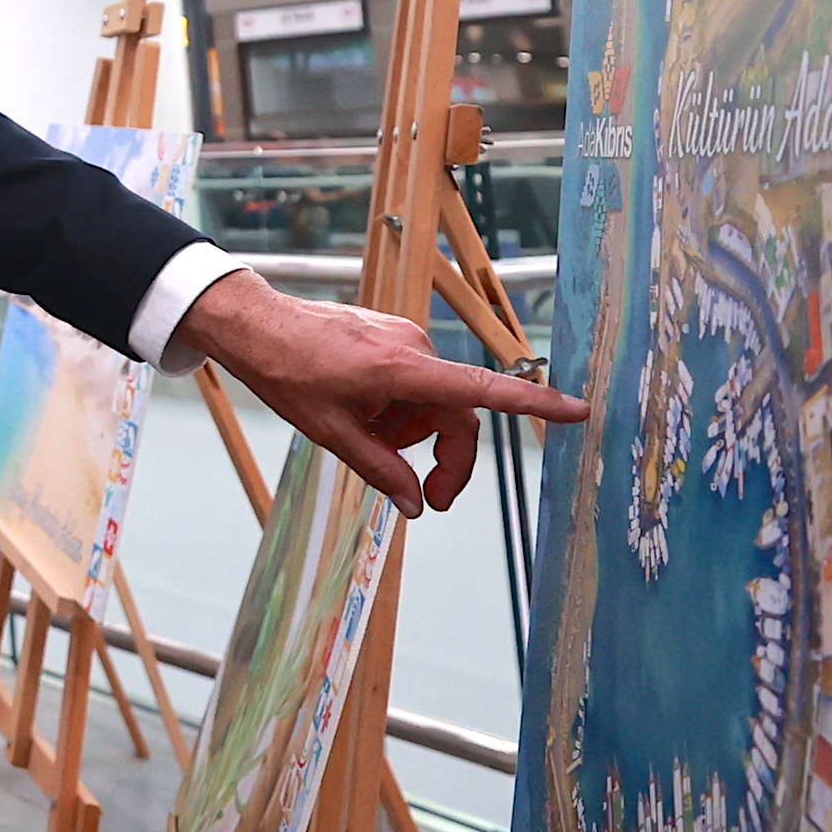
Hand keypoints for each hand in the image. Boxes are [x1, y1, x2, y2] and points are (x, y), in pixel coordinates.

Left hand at [171, 268, 585, 514]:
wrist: (254, 324)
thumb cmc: (288, 374)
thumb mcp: (331, 434)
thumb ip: (382, 470)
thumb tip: (416, 507)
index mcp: (405, 369)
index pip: (481, 391)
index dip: (533, 404)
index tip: (577, 411)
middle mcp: (415, 348)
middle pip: (456, 416)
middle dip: (445, 460)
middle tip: (426, 501)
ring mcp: (405, 339)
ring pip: (431, 403)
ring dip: (410, 432)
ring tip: (361, 434)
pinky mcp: (393, 337)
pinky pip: (413, 384)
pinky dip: (398, 409)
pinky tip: (359, 412)